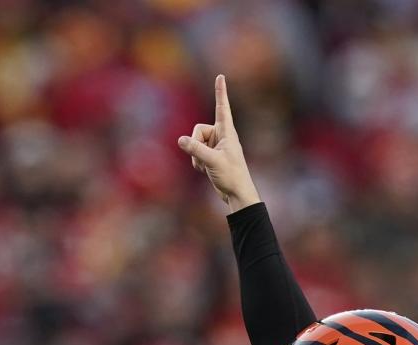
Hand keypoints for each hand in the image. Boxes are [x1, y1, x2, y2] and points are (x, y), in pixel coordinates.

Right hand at [177, 74, 259, 211]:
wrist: (237, 194)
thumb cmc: (231, 176)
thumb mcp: (212, 161)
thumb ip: (196, 150)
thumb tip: (180, 140)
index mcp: (227, 131)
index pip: (222, 107)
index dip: (220, 92)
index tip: (220, 76)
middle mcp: (221, 135)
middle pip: (198, 130)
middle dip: (195, 144)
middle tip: (203, 158)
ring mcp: (215, 145)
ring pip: (195, 142)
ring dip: (196, 155)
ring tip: (206, 166)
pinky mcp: (211, 155)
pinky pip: (196, 152)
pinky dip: (197, 161)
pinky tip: (205, 170)